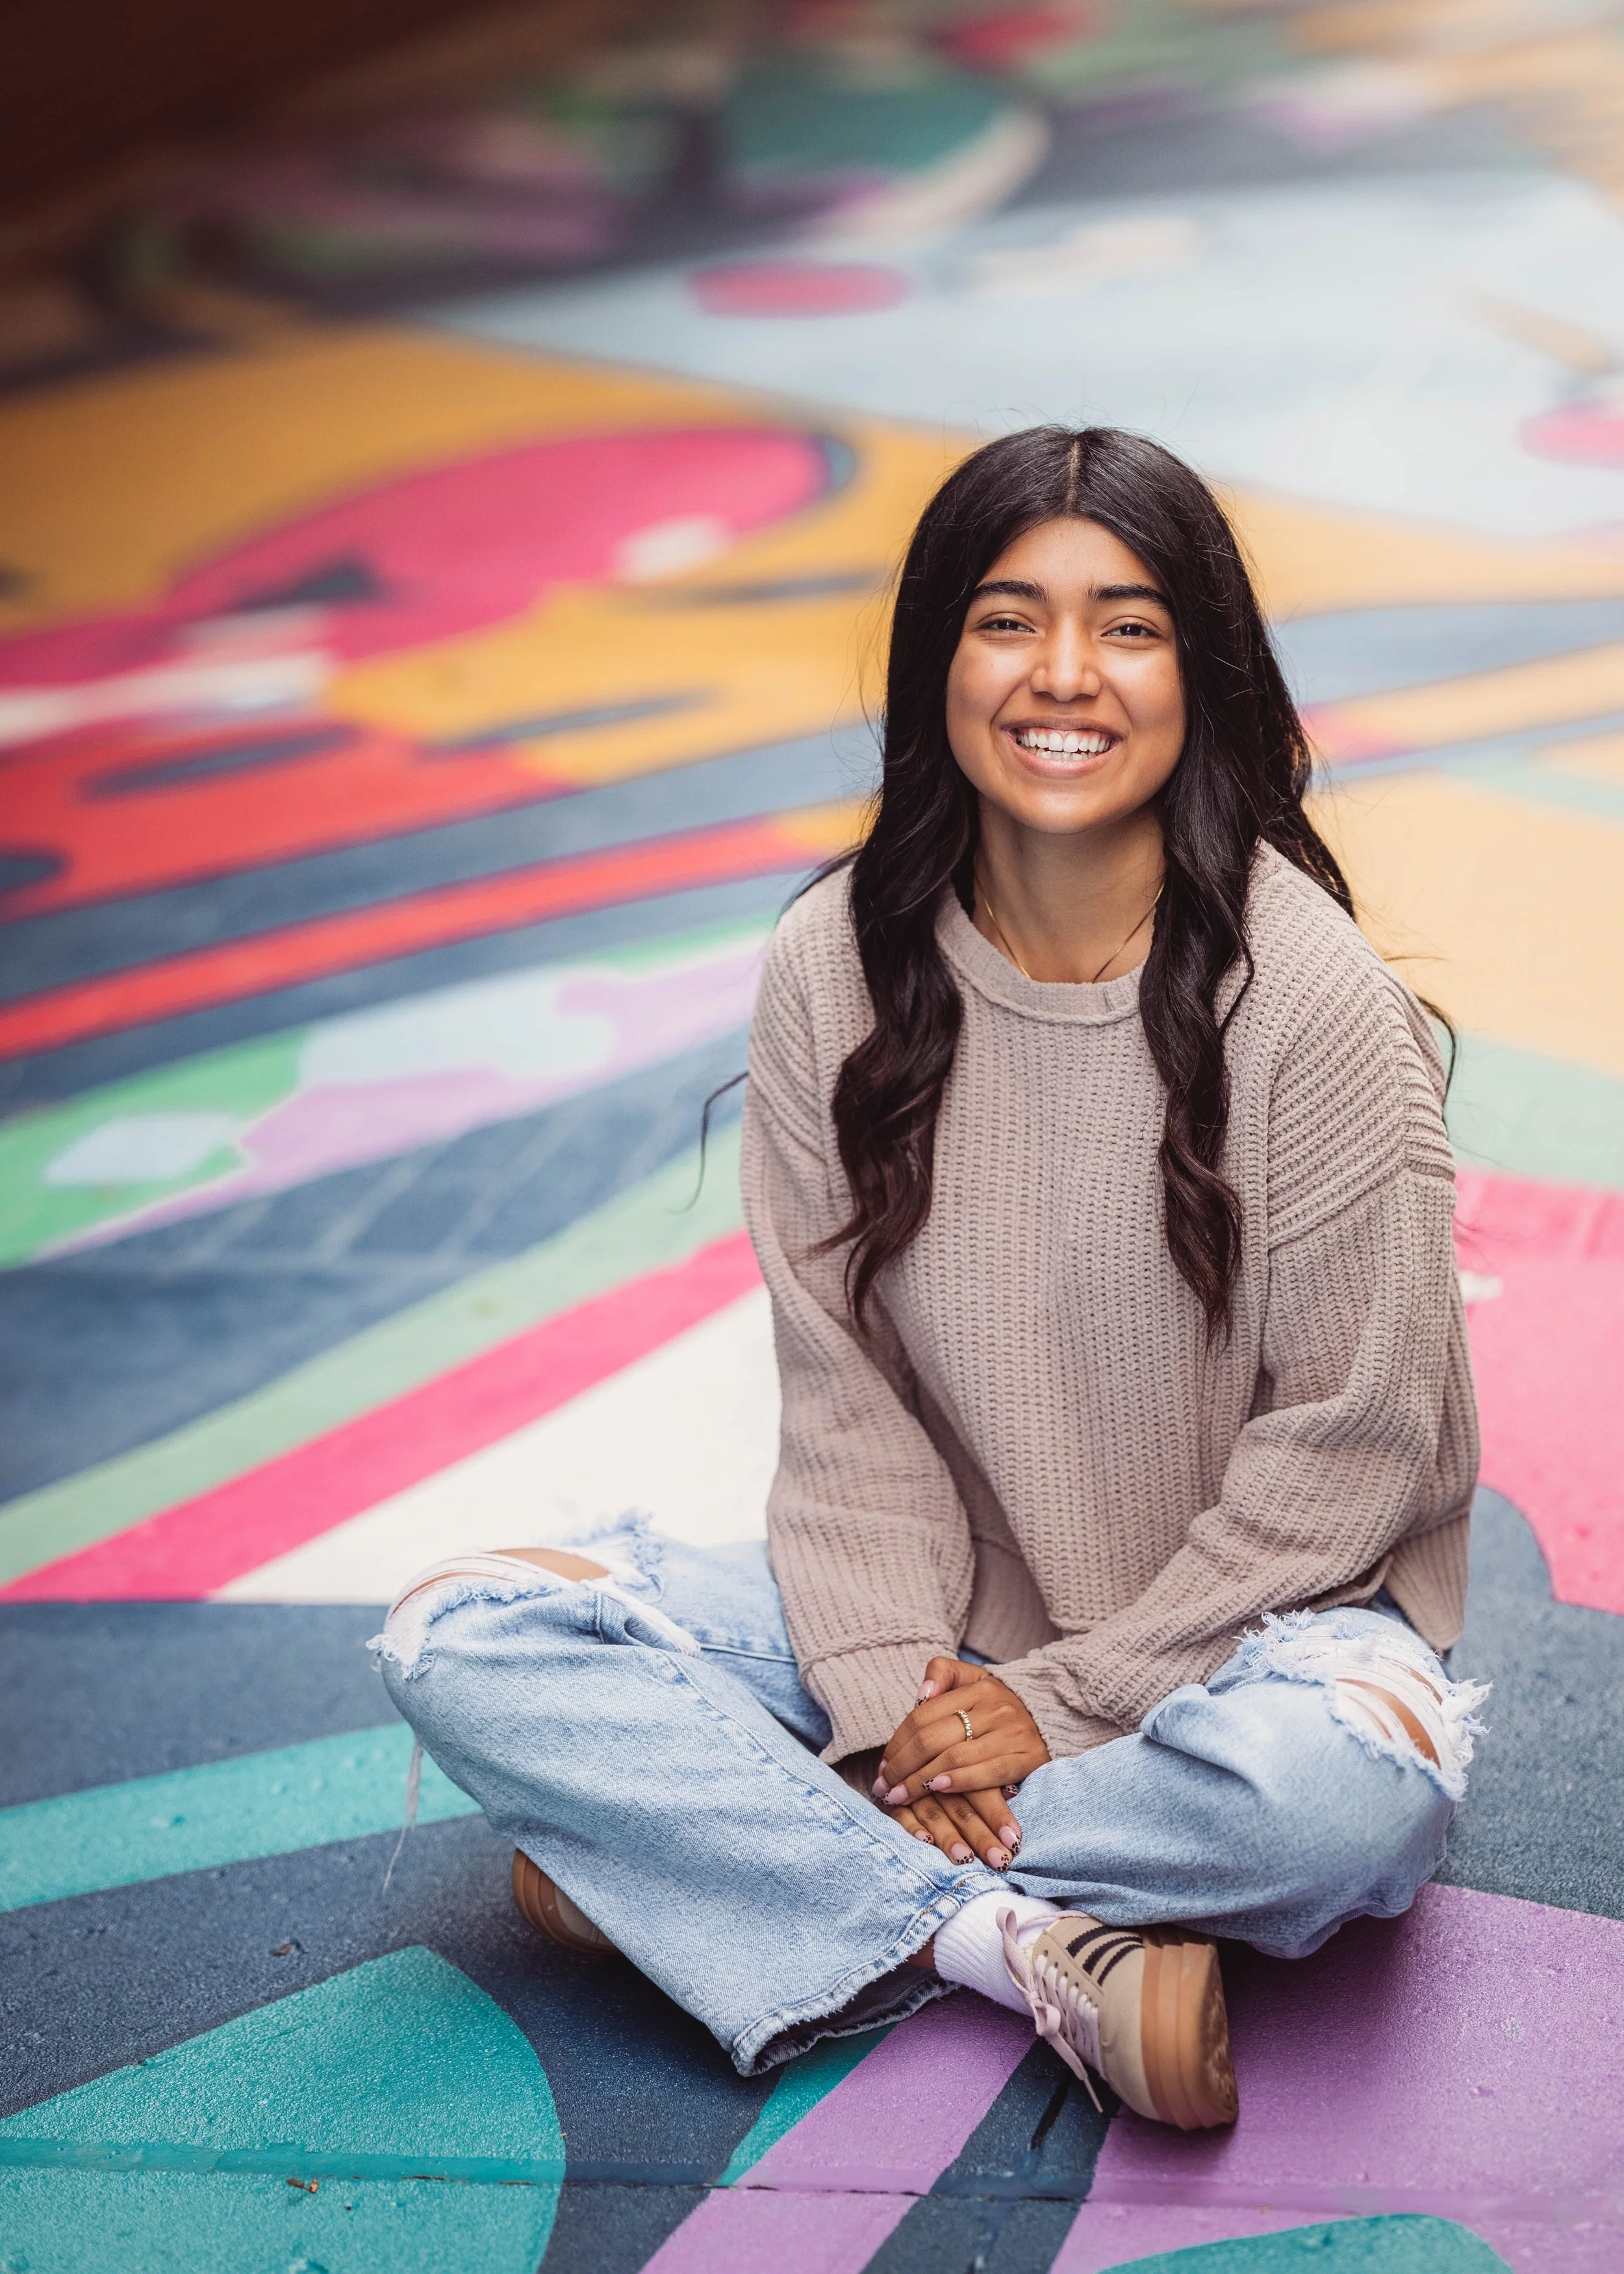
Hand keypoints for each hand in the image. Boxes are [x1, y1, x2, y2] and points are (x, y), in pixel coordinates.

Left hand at [875, 1658, 1048, 1870]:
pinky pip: (987, 1773)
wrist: (1052, 1717)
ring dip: (921, 1781)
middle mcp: (995, 1709)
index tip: (882, 1766)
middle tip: (883, 1788)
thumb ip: (943, 1674)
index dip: (898, 1744)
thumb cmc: (1000, 1705)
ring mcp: (1012, 1733)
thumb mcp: (973, 1679)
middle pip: (934, 1739)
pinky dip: (958, 1783)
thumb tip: (920, 1695)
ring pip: (955, 1758)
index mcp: (977, 1688)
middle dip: (903, 1767)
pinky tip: (936, 1789)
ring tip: (899, 1796)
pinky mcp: (1027, 1758)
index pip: (923, 1716)